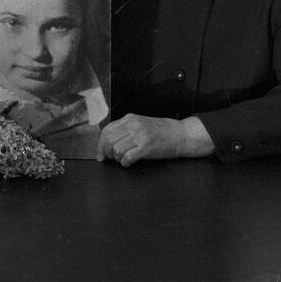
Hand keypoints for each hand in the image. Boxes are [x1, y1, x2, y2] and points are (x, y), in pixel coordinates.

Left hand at [96, 114, 213, 166]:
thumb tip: (108, 142)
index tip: (100, 153)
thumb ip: (125, 129)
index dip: (100, 144)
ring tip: (123, 159)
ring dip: (117, 158)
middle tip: (109, 159)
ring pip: (116, 149)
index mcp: (130, 118)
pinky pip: (127, 157)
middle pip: (109, 139)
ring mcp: (140, 135)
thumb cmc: (162, 131)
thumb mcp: (141, 124)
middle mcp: (133, 125)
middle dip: (106, 152)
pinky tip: (129, 163)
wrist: (180, 134)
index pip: (107, 130)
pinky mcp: (146, 147)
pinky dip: (125, 163)